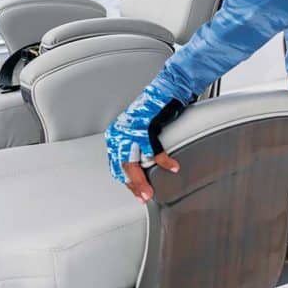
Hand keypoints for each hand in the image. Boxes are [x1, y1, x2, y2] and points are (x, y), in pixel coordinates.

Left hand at [105, 84, 185, 202]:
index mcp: (115, 136)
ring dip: (143, 181)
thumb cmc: (154, 109)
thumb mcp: (139, 130)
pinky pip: (154, 151)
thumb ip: (135, 147)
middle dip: (134, 186)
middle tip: (143, 197)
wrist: (165, 90)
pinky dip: (164, 161)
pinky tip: (172, 167)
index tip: (136, 192)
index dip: (127, 181)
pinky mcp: (145, 128)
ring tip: (150, 192)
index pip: (116, 165)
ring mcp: (130, 132)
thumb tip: (141, 167)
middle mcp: (119, 134)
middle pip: (123, 168)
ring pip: (134, 164)